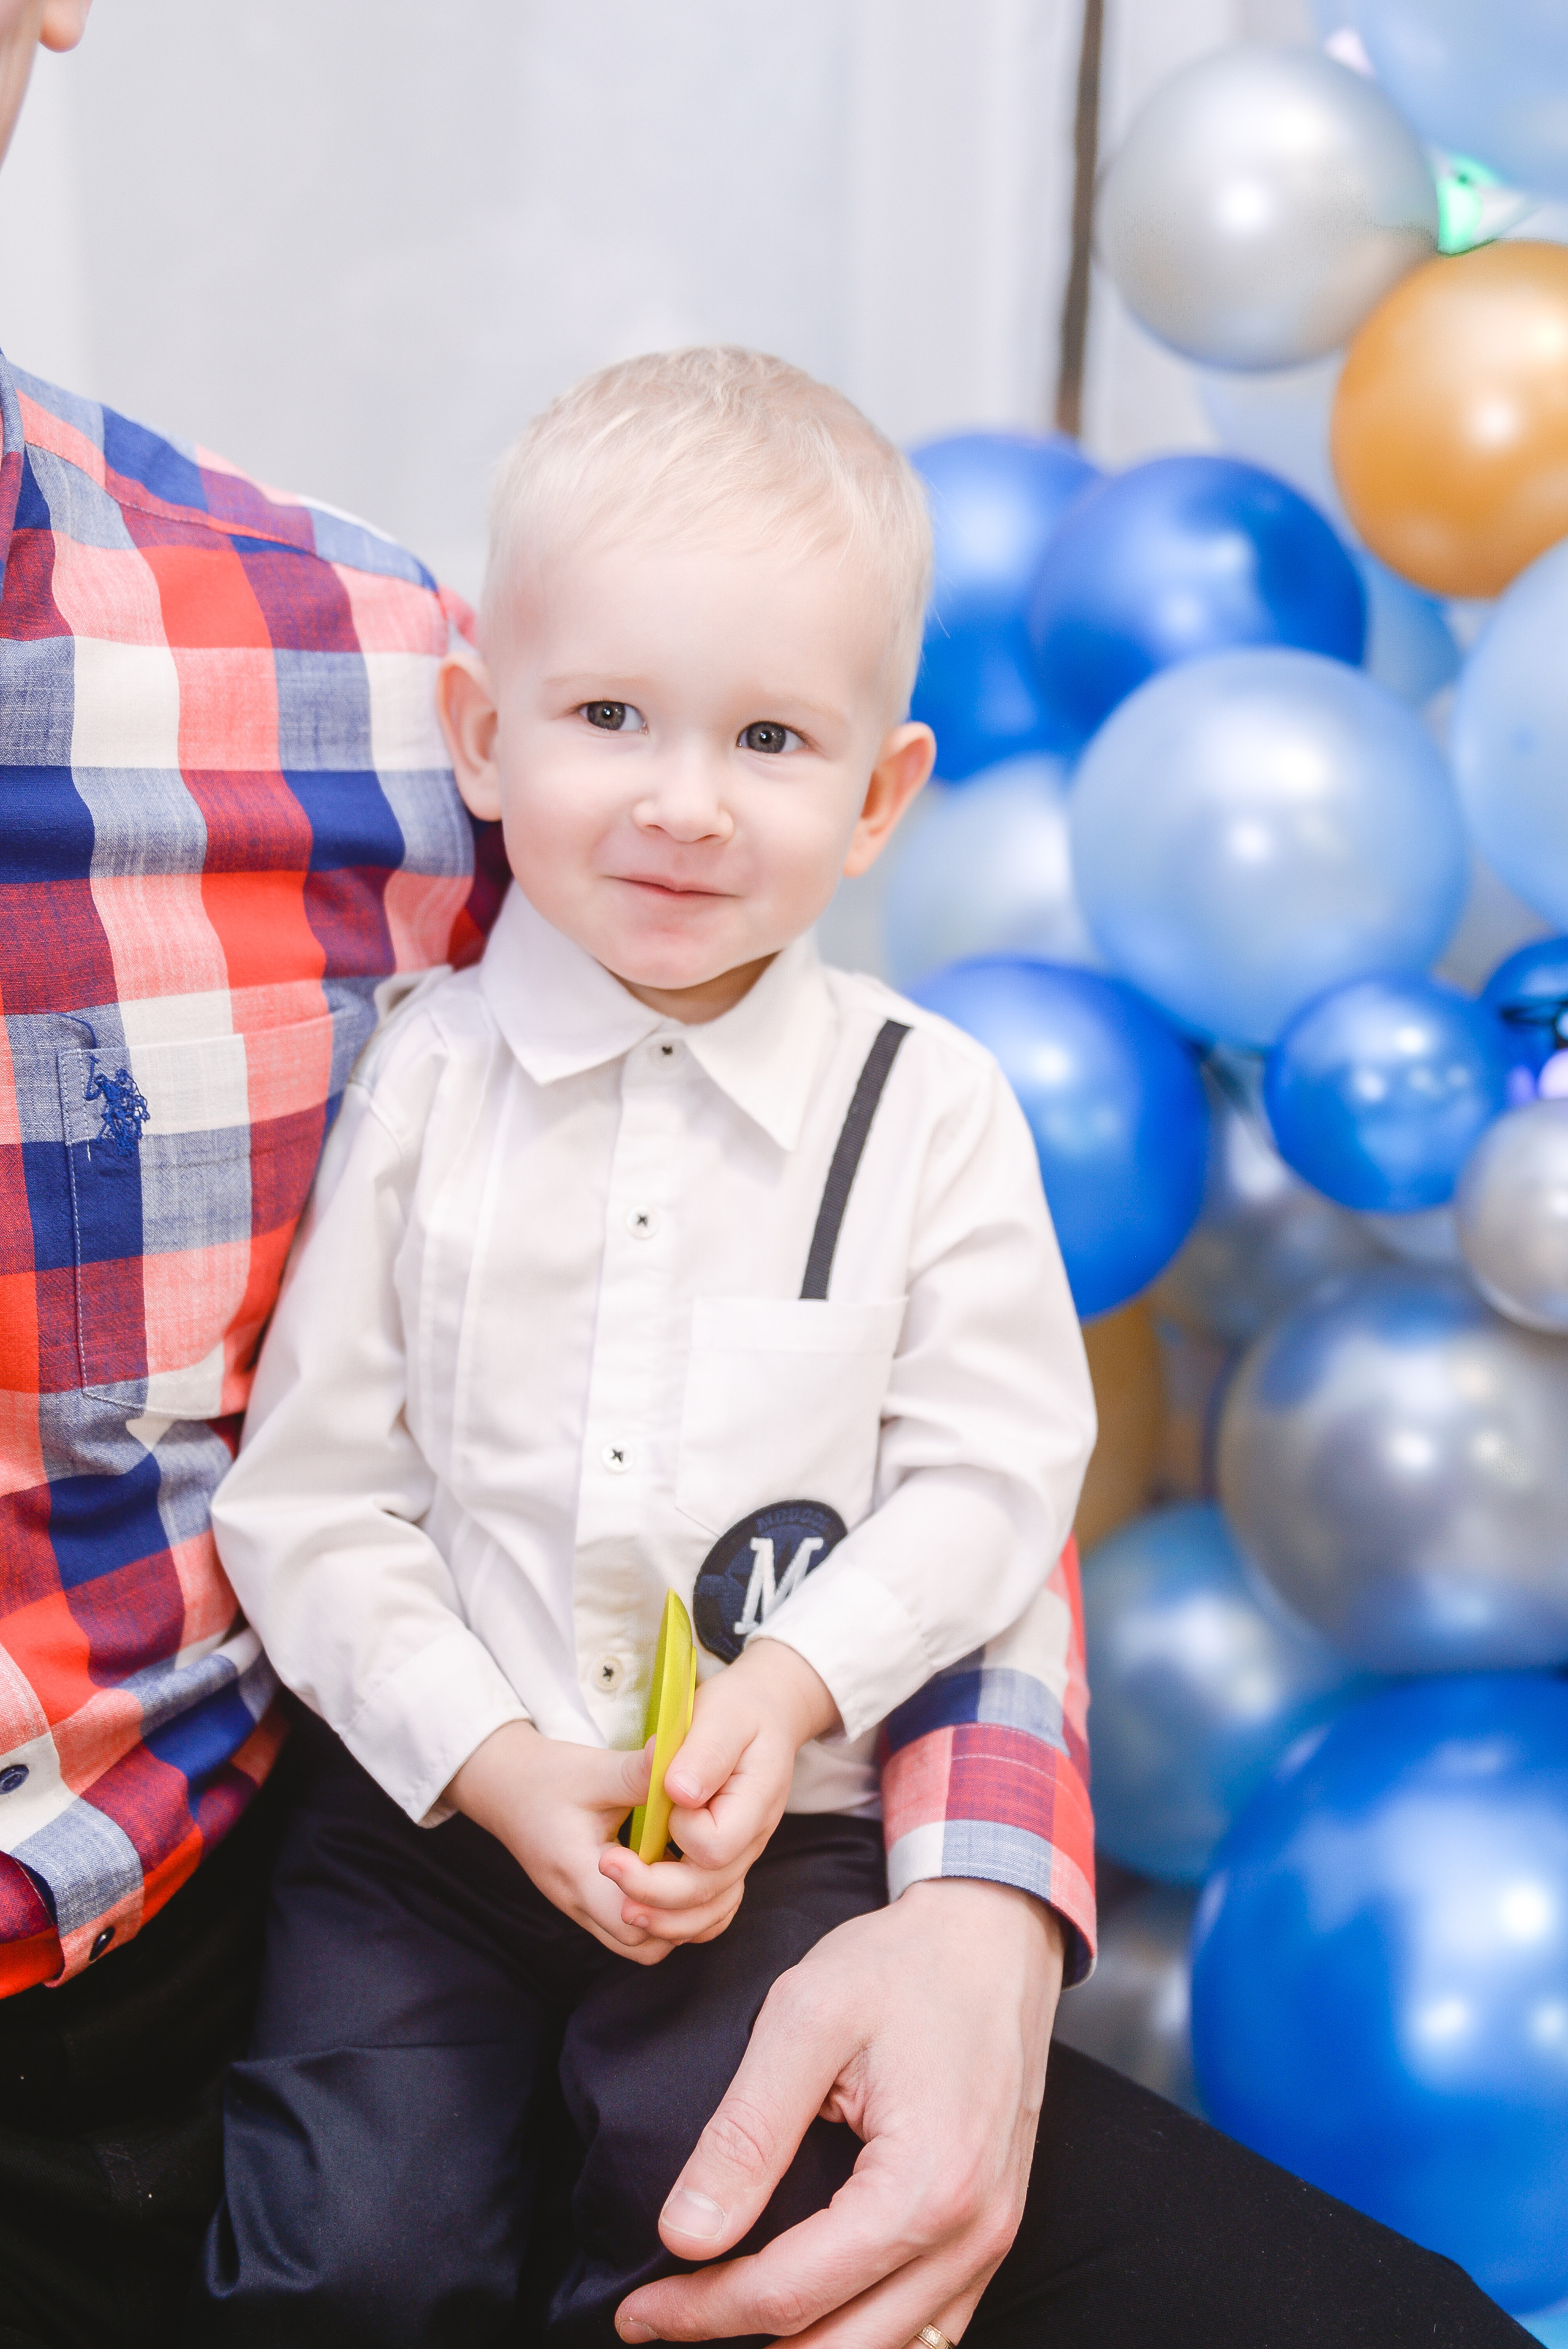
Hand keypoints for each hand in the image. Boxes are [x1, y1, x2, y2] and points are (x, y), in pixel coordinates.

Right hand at [445, 1720, 672, 1962]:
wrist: (506, 1788)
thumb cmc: (547, 1779)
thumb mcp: (592, 1770)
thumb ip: (638, 1772)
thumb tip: (681, 1754)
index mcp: (579, 1875)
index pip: (633, 1923)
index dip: (670, 1901)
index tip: (687, 1856)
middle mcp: (581, 1905)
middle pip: (643, 1947)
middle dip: (683, 1918)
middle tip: (701, 1869)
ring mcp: (585, 1910)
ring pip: (641, 1946)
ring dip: (674, 1920)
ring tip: (692, 1872)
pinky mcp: (592, 1904)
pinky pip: (633, 1931)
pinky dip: (661, 1915)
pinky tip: (675, 1873)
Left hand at [598, 1637, 837, 1949]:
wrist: (763, 1716)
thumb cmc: (739, 1712)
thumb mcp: (723, 1715)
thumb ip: (704, 1754)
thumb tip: (678, 1792)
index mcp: (755, 1802)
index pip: (715, 1845)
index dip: (680, 1832)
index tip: (661, 1800)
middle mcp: (751, 1841)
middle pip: (708, 1890)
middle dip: (654, 1889)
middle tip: (607, 1865)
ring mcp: (740, 1857)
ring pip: (709, 1912)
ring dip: (665, 1918)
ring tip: (622, 1910)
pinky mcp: (723, 1864)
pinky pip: (708, 1911)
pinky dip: (678, 1920)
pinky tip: (645, 1911)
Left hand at [614, 1877, 1064, 2345]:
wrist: (994, 1933)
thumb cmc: (903, 1964)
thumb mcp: (806, 2019)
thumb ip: (746, 2133)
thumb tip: (683, 2236)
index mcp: (926, 2186)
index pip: (793, 2294)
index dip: (702, 2312)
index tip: (636, 2312)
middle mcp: (972, 2233)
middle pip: (840, 2347)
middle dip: (740, 2345)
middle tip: (659, 2323)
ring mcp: (991, 2240)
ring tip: (720, 2321)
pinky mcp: (990, 2231)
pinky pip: (927, 2328)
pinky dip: (858, 2334)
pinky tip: (802, 2313)